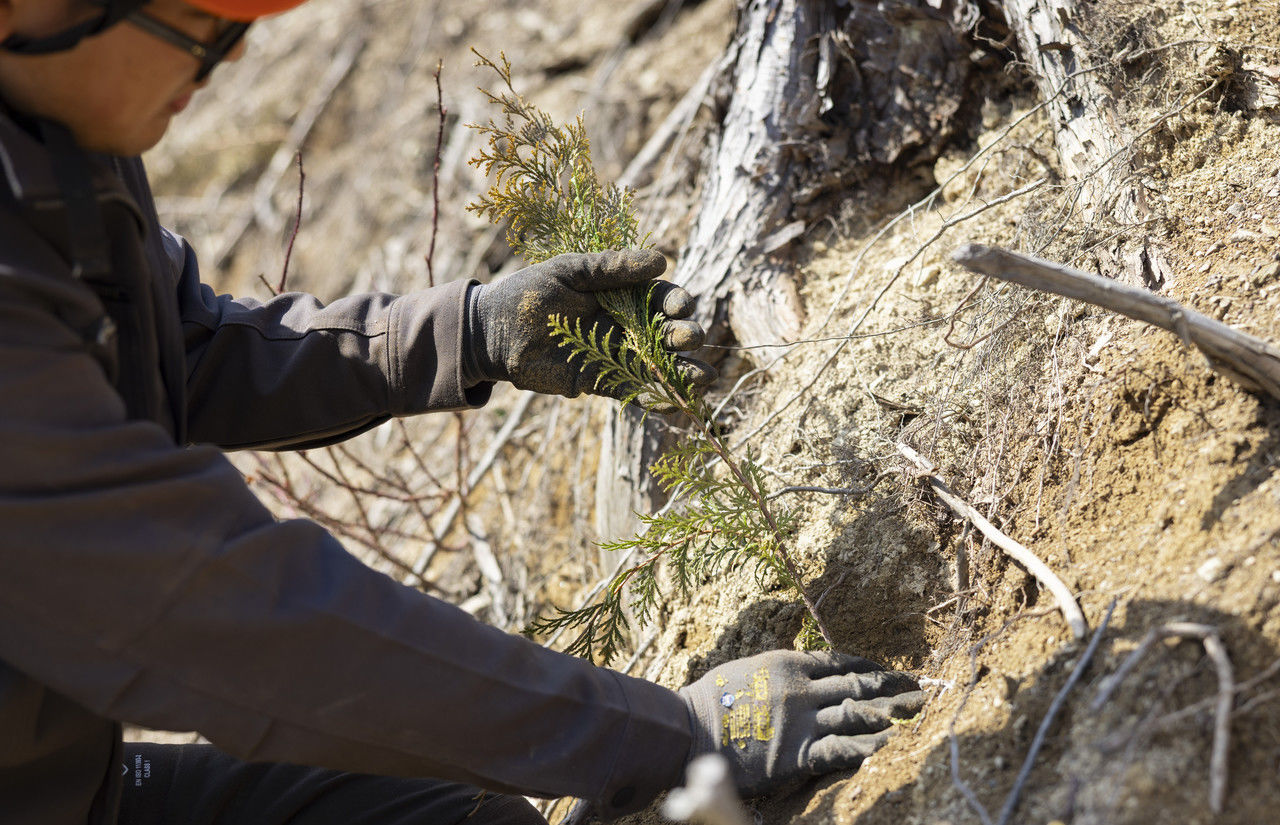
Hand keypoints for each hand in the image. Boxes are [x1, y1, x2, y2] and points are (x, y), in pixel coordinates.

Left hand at [466, 250, 715, 404]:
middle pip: (664, 331)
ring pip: (656, 364)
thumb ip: (611, 267)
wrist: (493, 331)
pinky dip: (656, 398)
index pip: (658, 298)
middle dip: (682, 335)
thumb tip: (661, 260)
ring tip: (705, 379)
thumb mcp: (570, 271)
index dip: (674, 302)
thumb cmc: (529, 293)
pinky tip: (678, 403)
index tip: (680, 304)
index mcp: (620, 295)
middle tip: (689, 336)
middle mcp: (623, 325)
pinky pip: (633, 390)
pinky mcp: (599, 381)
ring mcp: (614, 355)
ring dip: (682, 372)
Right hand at [678, 650, 922, 797]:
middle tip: (918, 691)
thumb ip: (776, 672)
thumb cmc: (709, 702)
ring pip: (858, 713)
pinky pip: (843, 749)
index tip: (887, 671)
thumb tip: (796, 676)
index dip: (869, 666)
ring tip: (915, 714)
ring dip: (891, 713)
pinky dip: (869, 747)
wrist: (688, 732)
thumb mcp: (746, 671)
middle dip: (891, 687)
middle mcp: (801, 688)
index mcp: (787, 664)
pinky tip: (890, 746)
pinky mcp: (799, 753)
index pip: (840, 661)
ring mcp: (802, 721)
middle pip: (858, 685)